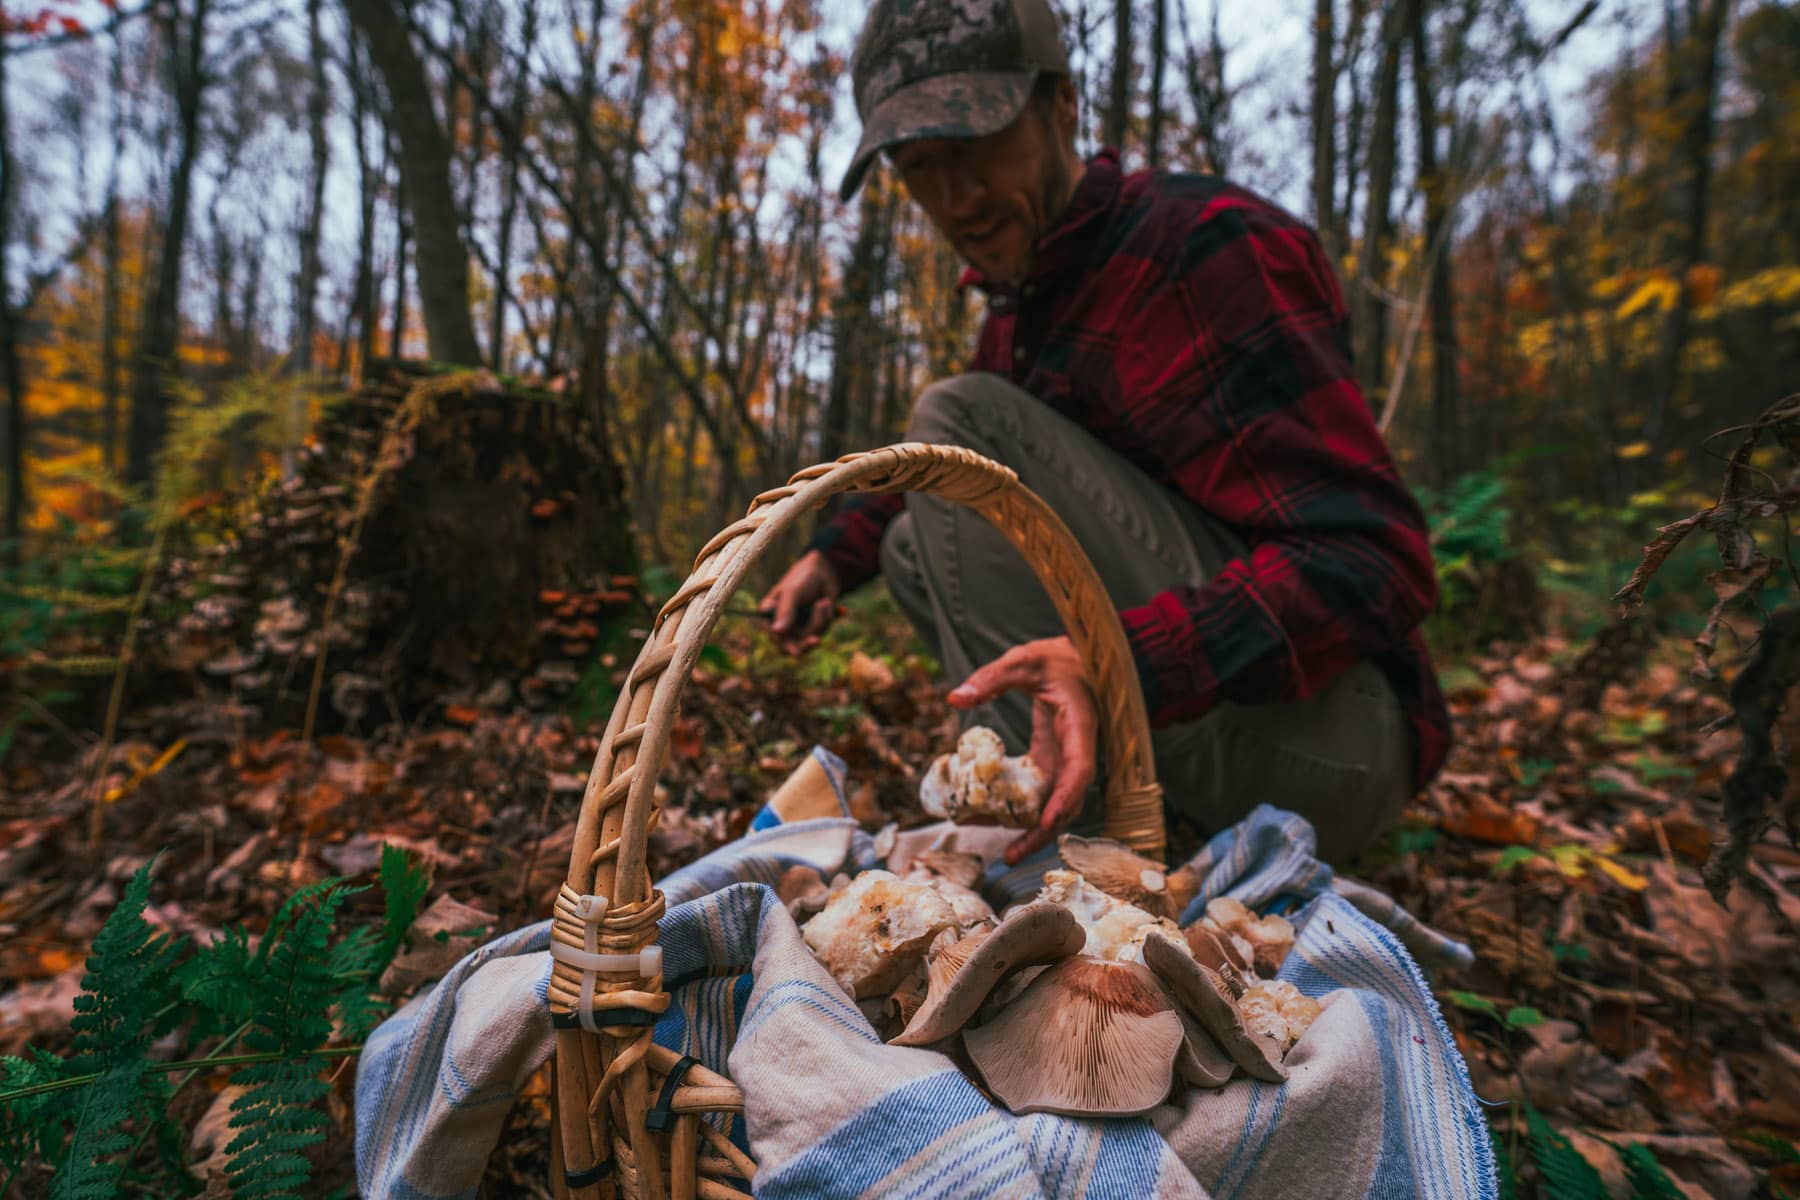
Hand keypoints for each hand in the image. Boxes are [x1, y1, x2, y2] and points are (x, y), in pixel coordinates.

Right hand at [758, 550, 841, 653]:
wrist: (823, 572)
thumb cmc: (802, 578)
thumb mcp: (792, 592)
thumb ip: (785, 611)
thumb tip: (777, 632)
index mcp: (769, 615)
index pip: (772, 636)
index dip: (783, 643)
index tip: (796, 646)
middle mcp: (782, 625)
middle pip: (790, 647)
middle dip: (805, 644)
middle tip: (815, 640)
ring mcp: (798, 628)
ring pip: (810, 638)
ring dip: (820, 620)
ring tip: (823, 601)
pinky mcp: (813, 628)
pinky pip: (822, 632)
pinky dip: (827, 618)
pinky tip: (826, 603)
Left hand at [947, 636, 1097, 865]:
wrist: (1080, 661)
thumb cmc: (1057, 659)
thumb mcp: (1024, 660)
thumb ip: (992, 677)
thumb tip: (955, 699)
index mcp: (1079, 728)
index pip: (1079, 771)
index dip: (1064, 799)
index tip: (1046, 823)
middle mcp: (1077, 752)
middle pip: (1067, 803)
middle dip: (1040, 832)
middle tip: (1008, 856)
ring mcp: (1066, 760)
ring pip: (1051, 804)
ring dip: (1024, 826)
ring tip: (986, 837)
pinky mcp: (1052, 761)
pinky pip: (1038, 792)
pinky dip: (1016, 806)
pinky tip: (987, 813)